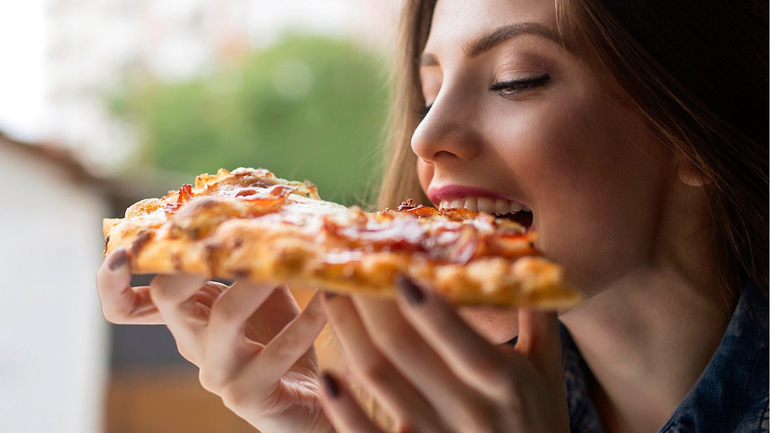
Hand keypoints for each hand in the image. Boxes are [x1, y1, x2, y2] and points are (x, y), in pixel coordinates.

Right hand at [96, 248, 333, 432]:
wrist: (309, 403)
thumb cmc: (282, 340)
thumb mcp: (263, 293)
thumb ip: (251, 260)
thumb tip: (264, 205)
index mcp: (187, 317)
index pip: (127, 304)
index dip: (113, 278)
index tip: (125, 246)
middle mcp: (193, 344)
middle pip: (168, 297)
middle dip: (191, 256)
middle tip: (225, 226)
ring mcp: (218, 373)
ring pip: (225, 316)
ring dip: (258, 280)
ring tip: (288, 258)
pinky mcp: (249, 396)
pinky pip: (278, 350)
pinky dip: (307, 319)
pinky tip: (329, 298)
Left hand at [320, 276, 569, 432]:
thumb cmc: (541, 420)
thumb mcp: (548, 369)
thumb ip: (538, 313)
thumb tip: (531, 254)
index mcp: (505, 384)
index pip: (465, 346)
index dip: (431, 311)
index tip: (399, 272)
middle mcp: (469, 411)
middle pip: (405, 349)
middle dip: (371, 302)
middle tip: (349, 262)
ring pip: (379, 378)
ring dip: (349, 333)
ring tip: (332, 294)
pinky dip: (344, 409)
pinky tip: (327, 376)